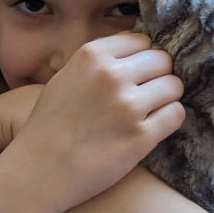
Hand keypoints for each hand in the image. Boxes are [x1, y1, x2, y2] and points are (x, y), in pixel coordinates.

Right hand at [0, 32, 184, 212]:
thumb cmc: (48, 126)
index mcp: (91, 56)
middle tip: (148, 94)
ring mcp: (128, 106)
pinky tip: (153, 128)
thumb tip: (134, 44)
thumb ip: (97, 61)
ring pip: (174, 85)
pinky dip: (169, 119)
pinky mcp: (141, 137)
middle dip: (159, 75)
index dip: (143, 57)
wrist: (38, 172)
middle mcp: (111, 75)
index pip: (141, 40)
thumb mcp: (65, 77)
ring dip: (167, 98)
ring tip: (150, 112)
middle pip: (162, 60)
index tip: (138, 73)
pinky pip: (176, 114)